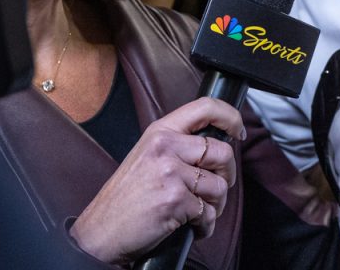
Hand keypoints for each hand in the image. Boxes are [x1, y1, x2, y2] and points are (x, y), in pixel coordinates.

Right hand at [71, 97, 244, 265]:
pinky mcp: (175, 200)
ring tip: (196, 212)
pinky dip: (204, 226)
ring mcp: (170, 173)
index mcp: (160, 132)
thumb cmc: (125, 198)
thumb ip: (178, 145)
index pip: (205, 108)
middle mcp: (165, 147)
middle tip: (214, 189)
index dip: (230, 116)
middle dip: (227, 175)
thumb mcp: (147, 156)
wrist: (101, 231)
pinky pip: (209, 213)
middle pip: (222, 152)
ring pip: (220, 186)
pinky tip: (189, 226)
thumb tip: (215, 145)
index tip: (238, 130)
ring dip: (215, 206)